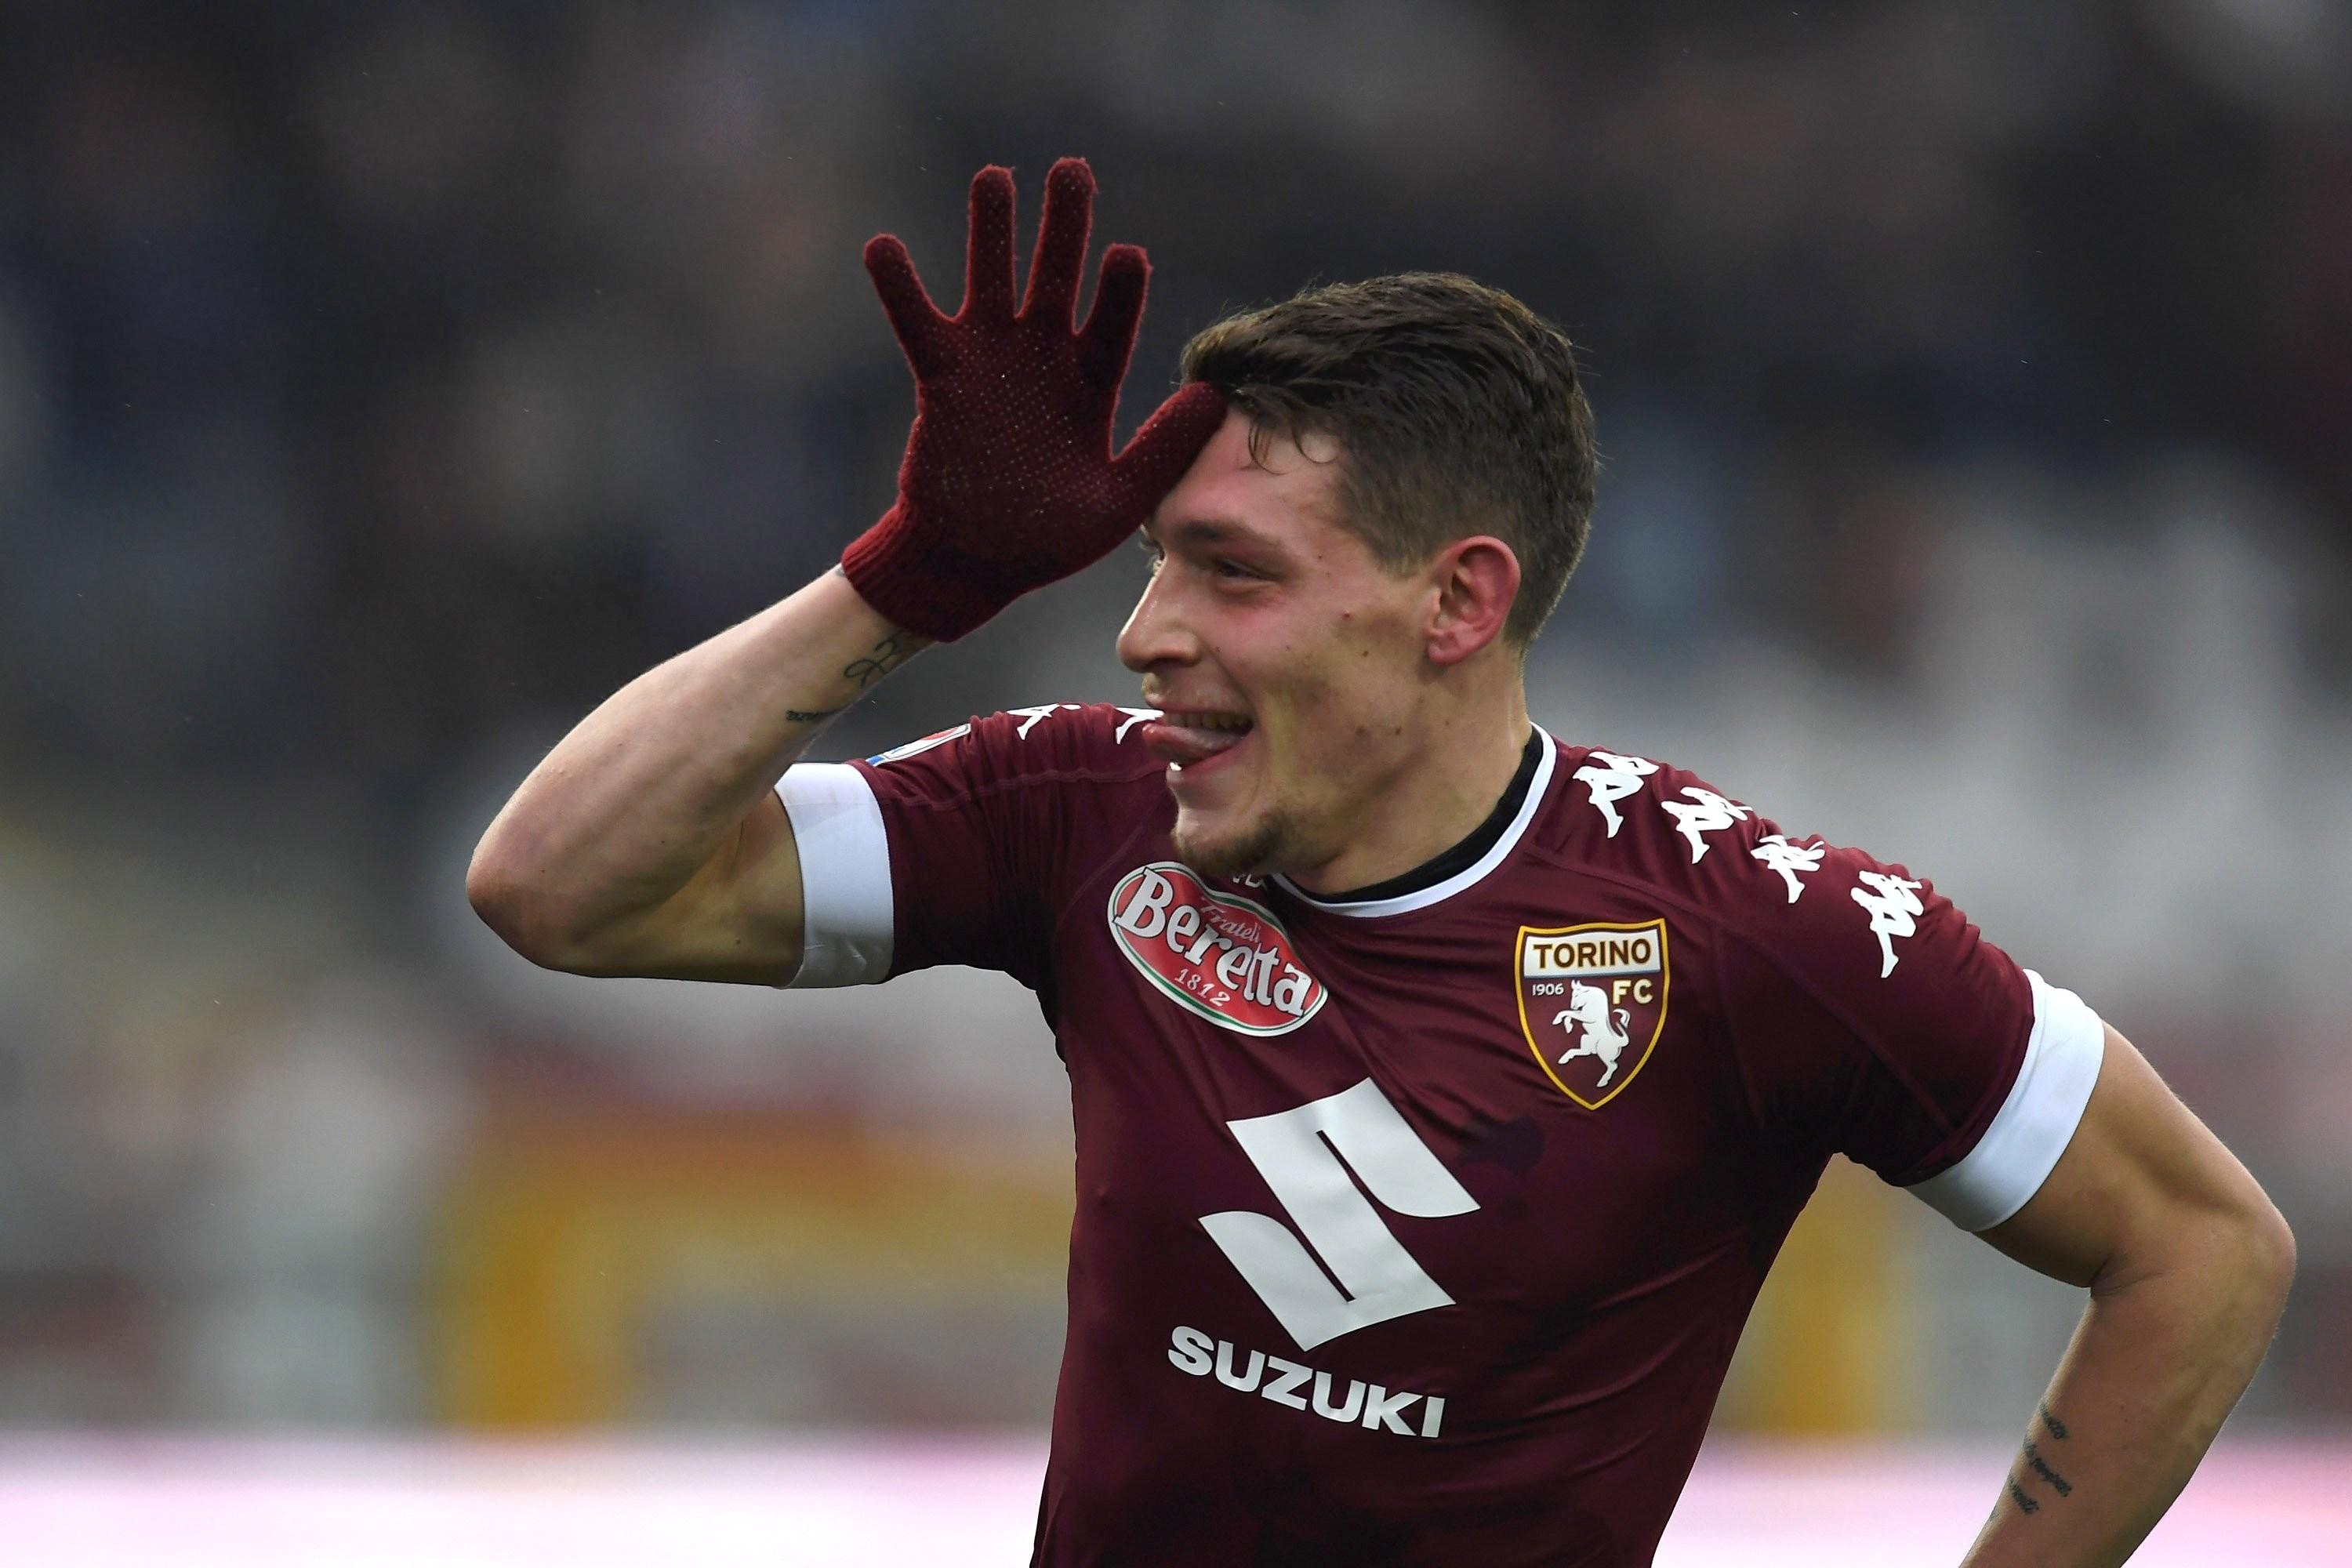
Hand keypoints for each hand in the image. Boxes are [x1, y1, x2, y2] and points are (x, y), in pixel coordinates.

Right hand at [842, 158, 1226, 641]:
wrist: (974, 566)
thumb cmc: (1047, 541)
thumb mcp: (1118, 503)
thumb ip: (1164, 450)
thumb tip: (1218, 398)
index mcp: (1090, 387)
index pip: (1111, 326)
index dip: (1119, 292)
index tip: (1128, 254)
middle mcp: (1043, 362)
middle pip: (1057, 279)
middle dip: (1065, 227)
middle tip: (1072, 170)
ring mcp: (991, 365)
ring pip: (992, 283)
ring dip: (992, 232)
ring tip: (994, 176)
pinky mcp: (942, 379)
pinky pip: (917, 324)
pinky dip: (899, 287)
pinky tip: (882, 244)